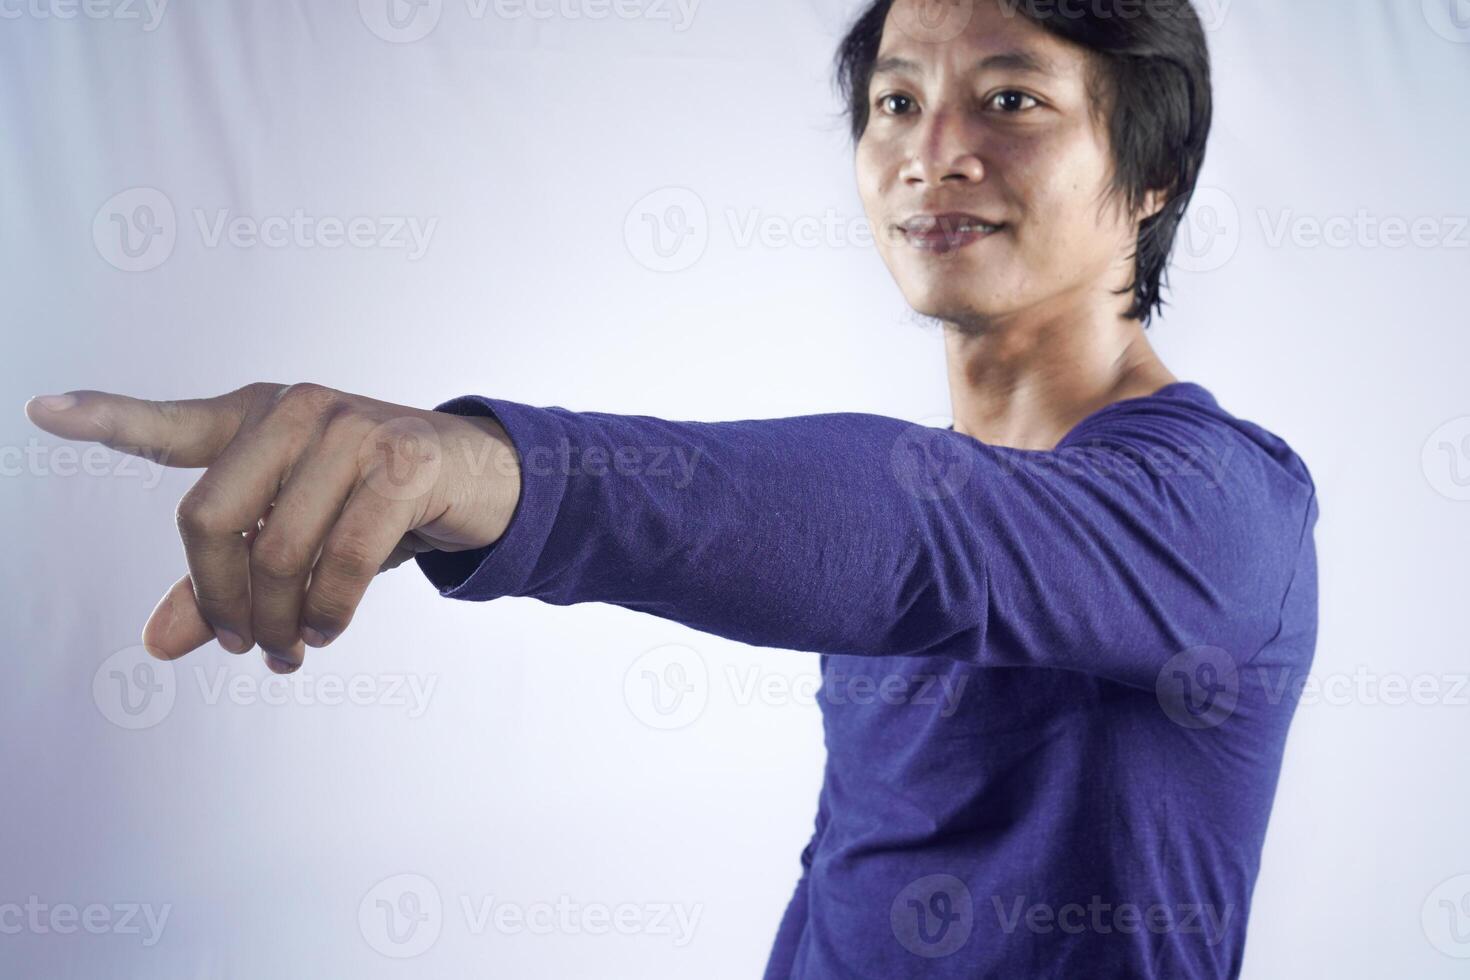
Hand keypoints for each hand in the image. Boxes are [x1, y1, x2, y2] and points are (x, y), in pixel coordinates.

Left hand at [24, 382, 520, 672]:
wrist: (485, 476)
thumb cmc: (379, 502)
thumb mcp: (300, 534)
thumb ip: (224, 580)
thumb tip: (155, 645)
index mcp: (260, 419)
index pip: (172, 427)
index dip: (105, 417)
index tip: (41, 410)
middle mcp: (297, 412)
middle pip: (208, 517)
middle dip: (221, 599)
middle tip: (243, 644)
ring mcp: (351, 431)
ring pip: (278, 552)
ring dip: (281, 622)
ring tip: (293, 649)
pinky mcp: (402, 464)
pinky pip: (344, 560)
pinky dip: (331, 613)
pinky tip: (329, 630)